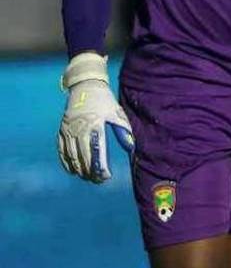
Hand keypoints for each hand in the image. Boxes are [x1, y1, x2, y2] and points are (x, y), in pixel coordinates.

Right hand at [57, 53, 134, 183]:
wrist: (85, 87)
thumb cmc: (105, 101)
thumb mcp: (117, 113)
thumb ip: (123, 130)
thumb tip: (131, 147)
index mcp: (94, 125)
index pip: (96, 151)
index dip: (100, 166)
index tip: (106, 176)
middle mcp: (78, 129)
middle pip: (82, 157)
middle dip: (90, 171)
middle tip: (98, 180)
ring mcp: (68, 131)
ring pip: (71, 156)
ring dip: (79, 169)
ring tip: (88, 178)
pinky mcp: (62, 131)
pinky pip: (62, 151)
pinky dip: (66, 162)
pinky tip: (72, 171)